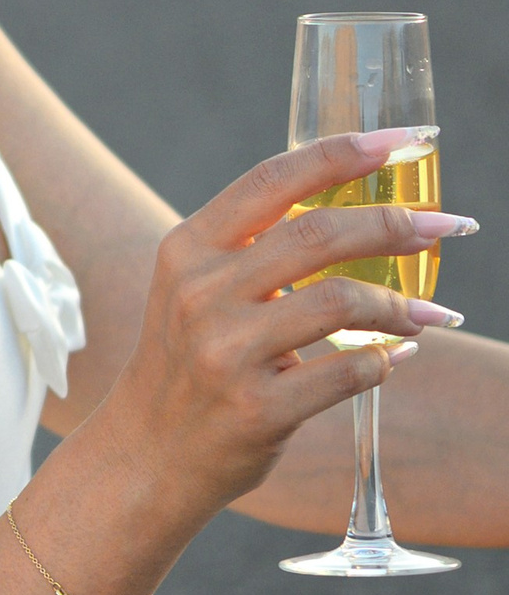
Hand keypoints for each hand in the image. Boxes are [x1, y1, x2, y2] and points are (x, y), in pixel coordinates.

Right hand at [97, 131, 471, 518]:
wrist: (146, 453)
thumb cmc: (187, 364)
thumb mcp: (195, 292)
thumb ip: (255, 251)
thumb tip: (362, 215)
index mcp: (188, 250)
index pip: (274, 180)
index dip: (344, 153)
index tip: (402, 141)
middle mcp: (200, 294)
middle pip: (319, 234)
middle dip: (397, 224)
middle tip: (446, 226)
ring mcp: (226, 353)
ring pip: (341, 301)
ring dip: (400, 304)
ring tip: (428, 314)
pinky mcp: (256, 409)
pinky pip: (349, 371)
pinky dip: (384, 359)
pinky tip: (395, 355)